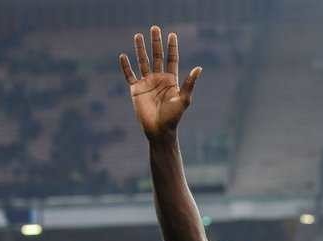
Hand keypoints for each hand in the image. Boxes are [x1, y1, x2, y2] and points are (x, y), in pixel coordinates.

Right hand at [119, 25, 201, 139]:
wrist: (159, 130)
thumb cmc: (173, 117)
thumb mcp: (184, 99)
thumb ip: (189, 83)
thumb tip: (199, 68)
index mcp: (171, 80)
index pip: (171, 59)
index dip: (172, 47)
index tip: (172, 34)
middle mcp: (159, 79)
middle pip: (156, 56)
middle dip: (156, 42)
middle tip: (154, 28)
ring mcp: (147, 83)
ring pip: (143, 62)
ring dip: (140, 49)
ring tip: (138, 35)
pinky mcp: (136, 90)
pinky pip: (129, 75)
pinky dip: (126, 66)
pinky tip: (123, 56)